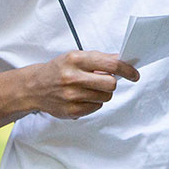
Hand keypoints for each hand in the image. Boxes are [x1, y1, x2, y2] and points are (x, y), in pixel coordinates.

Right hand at [25, 50, 139, 118]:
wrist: (34, 87)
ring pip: (105, 97)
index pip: (110, 64)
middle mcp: (72, 77)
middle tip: (104, 81)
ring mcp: (71, 96)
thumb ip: (99, 59)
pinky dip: (94, 102)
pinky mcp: (71, 111)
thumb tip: (123, 60)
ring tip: (89, 88)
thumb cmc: (58, 70)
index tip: (134, 74)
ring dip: (102, 93)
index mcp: (75, 59)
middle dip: (111, 83)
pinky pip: (96, 107)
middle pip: (111, 84)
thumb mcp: (75, 57)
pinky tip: (82, 97)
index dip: (126, 70)